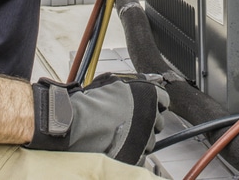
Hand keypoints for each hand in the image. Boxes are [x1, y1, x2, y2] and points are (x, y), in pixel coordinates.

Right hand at [28, 73, 168, 163]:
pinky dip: (133, 153)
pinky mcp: (136, 157)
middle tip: (129, 120)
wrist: (75, 124)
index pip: (164, 99)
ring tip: (120, 133)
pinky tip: (118, 146)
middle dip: (147, 121)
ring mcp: (145, 138)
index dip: (153, 102)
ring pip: (150, 141)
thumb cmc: (90, 102)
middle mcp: (151, 116)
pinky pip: (141, 157)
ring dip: (139, 138)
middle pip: (158, 121)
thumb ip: (134, 82)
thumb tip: (146, 81)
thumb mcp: (114, 82)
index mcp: (149, 95)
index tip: (146, 105)